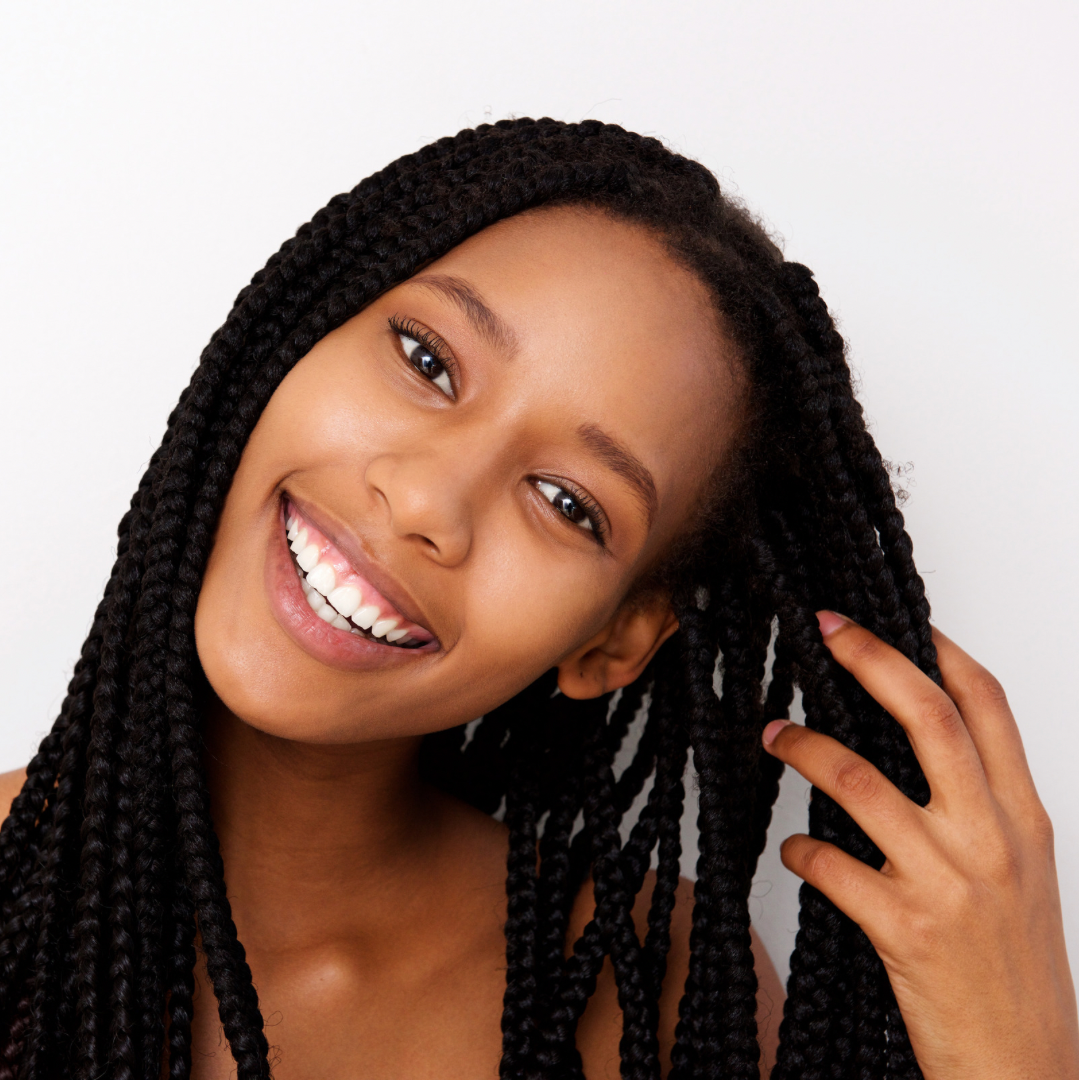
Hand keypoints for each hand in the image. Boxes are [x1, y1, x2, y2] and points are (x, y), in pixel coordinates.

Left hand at [762, 612, 1076, 1079]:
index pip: (987, 705)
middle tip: (821, 630)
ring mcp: (948, 884)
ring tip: (772, 735)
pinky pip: (830, 865)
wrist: (1027, 1072)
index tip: (895, 617)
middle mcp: (991, 839)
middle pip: (928, 718)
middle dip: (870, 660)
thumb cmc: (1016, 967)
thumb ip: (980, 805)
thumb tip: (919, 739)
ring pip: (858, 781)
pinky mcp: (904, 930)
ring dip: (803, 748)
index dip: (939, 649)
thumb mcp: (1020, 872)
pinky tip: (793, 850)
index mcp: (1023, 817)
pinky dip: (800, 849)